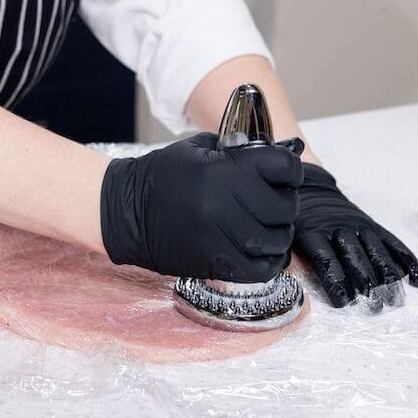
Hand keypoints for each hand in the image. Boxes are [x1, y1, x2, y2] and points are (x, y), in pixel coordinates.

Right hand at [100, 133, 303, 281]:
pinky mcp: (214, 262)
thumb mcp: (201, 148)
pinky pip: (260, 269)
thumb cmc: (163, 176)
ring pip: (277, 241)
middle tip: (275, 204)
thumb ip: (240, 151)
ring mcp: (219, 236)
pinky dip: (269, 262)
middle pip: (285, 207)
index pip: (285, 167)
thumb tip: (284, 154)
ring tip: (268, 228)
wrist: (126, 211)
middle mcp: (224, 202)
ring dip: (279, 235)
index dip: (291, 171)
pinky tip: (261, 251)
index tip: (285, 176)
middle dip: (286, 204)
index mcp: (223, 168)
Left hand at [294, 162, 417, 308]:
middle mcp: (338, 229)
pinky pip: (393, 243)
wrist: (312, 190)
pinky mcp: (373, 226)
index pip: (325, 259)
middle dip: (366, 282)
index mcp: (312, 233)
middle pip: (355, 258)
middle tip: (375, 306)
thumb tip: (280, 279)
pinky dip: (407, 260)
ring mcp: (359, 227)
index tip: (343, 302)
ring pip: (377, 252)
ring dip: (388, 276)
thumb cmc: (296, 222)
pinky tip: (417, 280)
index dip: (335, 280)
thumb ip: (285, 256)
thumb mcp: (285, 235)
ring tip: (395, 299)